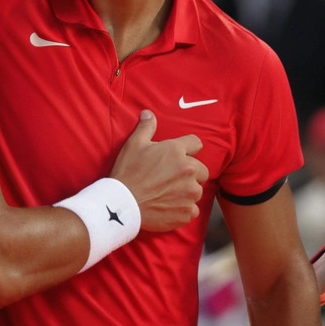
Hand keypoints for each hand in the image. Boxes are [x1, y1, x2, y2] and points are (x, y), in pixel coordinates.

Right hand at [110, 111, 208, 231]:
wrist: (122, 204)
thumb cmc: (127, 172)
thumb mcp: (134, 145)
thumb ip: (146, 127)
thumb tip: (148, 113)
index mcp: (177, 151)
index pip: (196, 143)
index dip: (187, 148)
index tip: (179, 155)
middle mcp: (189, 171)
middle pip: (202, 170)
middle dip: (191, 172)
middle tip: (173, 177)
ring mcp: (190, 193)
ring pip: (197, 190)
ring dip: (187, 192)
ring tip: (169, 194)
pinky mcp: (187, 212)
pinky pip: (193, 210)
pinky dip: (184, 209)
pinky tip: (170, 207)